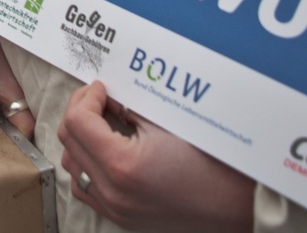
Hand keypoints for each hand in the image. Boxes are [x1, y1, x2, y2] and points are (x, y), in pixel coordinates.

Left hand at [58, 81, 253, 232]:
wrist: (237, 203)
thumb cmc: (210, 162)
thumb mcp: (165, 123)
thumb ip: (128, 107)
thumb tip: (107, 96)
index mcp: (121, 165)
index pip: (78, 121)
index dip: (87, 96)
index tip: (102, 88)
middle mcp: (112, 192)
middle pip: (69, 141)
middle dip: (81, 112)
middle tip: (100, 98)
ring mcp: (115, 209)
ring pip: (72, 166)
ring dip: (81, 139)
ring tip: (103, 121)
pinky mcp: (122, 218)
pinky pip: (86, 188)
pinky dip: (87, 165)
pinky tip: (105, 149)